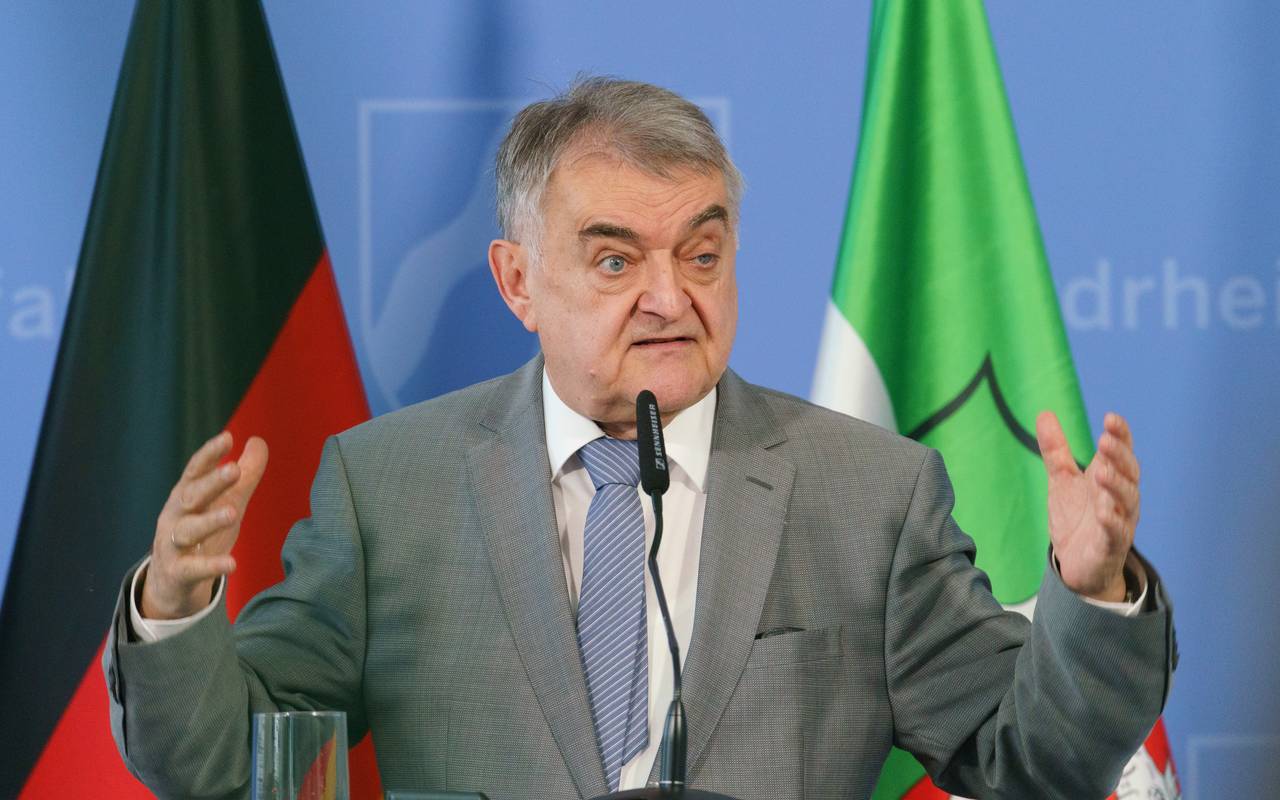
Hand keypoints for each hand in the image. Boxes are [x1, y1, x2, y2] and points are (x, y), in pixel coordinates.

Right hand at [141, 431, 268, 618]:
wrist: (171, 582)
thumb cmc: (203, 534)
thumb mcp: (226, 502)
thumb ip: (245, 475)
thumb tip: (258, 441)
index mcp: (187, 496)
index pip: (196, 471)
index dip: (210, 454)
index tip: (227, 437)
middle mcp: (176, 516)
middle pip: (191, 496)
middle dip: (211, 483)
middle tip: (234, 470)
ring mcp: (173, 545)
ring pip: (189, 530)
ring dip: (210, 521)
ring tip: (232, 513)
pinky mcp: (178, 573)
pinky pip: (193, 569)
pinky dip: (211, 566)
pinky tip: (231, 564)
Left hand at [1035, 411, 1139, 601]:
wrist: (1075, 564)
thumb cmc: (1076, 518)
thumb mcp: (1062, 480)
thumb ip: (1056, 451)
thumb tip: (1044, 413)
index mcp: (1110, 479)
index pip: (1120, 452)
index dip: (1120, 435)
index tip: (1111, 418)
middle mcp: (1120, 498)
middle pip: (1127, 473)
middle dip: (1119, 456)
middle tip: (1105, 440)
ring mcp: (1119, 522)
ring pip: (1126, 501)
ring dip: (1116, 486)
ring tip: (1103, 472)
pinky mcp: (1110, 546)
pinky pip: (1116, 533)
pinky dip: (1112, 522)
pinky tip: (1104, 511)